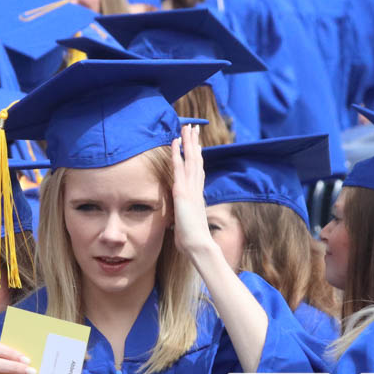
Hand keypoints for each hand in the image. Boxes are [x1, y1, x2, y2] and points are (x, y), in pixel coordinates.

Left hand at [171, 124, 213, 255]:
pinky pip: (179, 168)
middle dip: (194, 143)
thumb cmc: (191, 239)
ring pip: (191, 159)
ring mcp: (190, 189)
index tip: (196, 144)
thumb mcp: (185, 223)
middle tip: (193, 127)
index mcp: (197, 195)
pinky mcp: (182, 192)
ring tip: (187, 127)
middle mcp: (196, 188)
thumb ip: (183, 216)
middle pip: (197, 160)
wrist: (198, 246)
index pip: (198, 170)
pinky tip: (175, 142)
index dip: (197, 155)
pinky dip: (177, 154)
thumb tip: (178, 218)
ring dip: (188, 142)